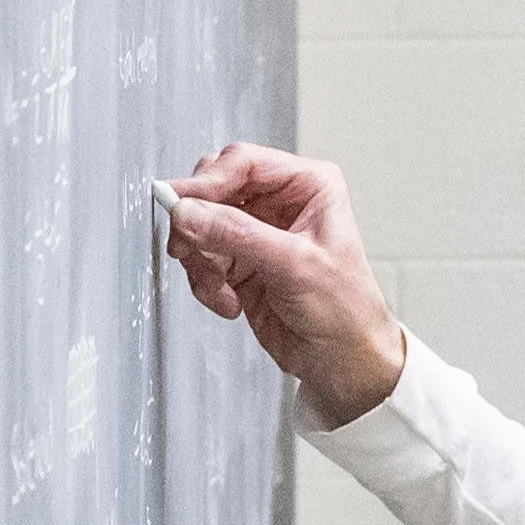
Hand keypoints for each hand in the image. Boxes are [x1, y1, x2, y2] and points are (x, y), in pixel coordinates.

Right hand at [161, 143, 409, 430]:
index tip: (179, 205)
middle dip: (198, 224)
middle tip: (191, 248)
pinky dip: (204, 282)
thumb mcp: (293, 264)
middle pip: (212, 191)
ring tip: (219, 286)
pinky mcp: (238, 263)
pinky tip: (228, 301)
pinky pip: (200, 259)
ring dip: (201, 260)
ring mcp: (255, 233)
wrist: (341, 360)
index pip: (242, 163)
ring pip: (199, 226)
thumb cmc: (345, 309)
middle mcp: (279, 203)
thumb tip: (188, 211)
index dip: (207, 182)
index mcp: (306, 185)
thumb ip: (236, 234)